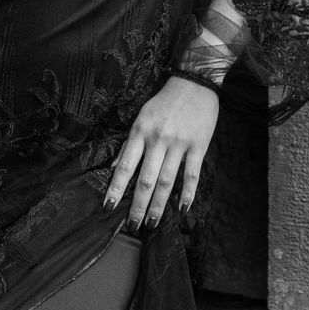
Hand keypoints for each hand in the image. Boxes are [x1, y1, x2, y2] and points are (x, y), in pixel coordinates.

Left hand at [103, 76, 219, 230]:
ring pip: (167, 181)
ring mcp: (179, 143)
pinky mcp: (198, 145)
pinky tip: (182, 208)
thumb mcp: (142, 117)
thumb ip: (129, 144)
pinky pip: (192, 174)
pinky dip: (187, 193)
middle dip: (139, 206)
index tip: (109, 207)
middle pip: (146, 180)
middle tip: (134, 226)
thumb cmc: (164, 102)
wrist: (194, 82)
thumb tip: (112, 168)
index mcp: (140, 131)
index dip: (116, 188)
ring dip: (159, 205)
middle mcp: (158, 139)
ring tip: (153, 223)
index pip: (125, 166)